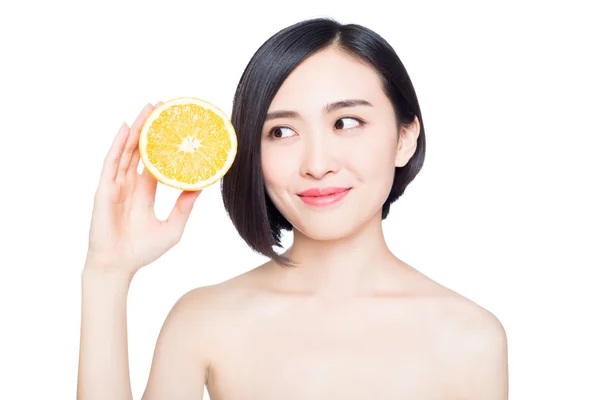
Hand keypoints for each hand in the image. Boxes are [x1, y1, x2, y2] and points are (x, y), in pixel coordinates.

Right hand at [84, 103, 200, 275]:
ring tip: (148, 108)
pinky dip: (118, 144)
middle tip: (163, 106)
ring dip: (137, 128)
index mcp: (145, 191)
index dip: (164, 144)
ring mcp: (117, 185)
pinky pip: (112, 162)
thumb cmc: (143, 251)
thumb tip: (201, 188)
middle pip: (141, 149)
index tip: (177, 128)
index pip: (156, 161)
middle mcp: (131, 184)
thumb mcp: (173, 227)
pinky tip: (126, 128)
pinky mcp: (106, 189)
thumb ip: (185, 207)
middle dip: (151, 127)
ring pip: (128, 150)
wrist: (119, 266)